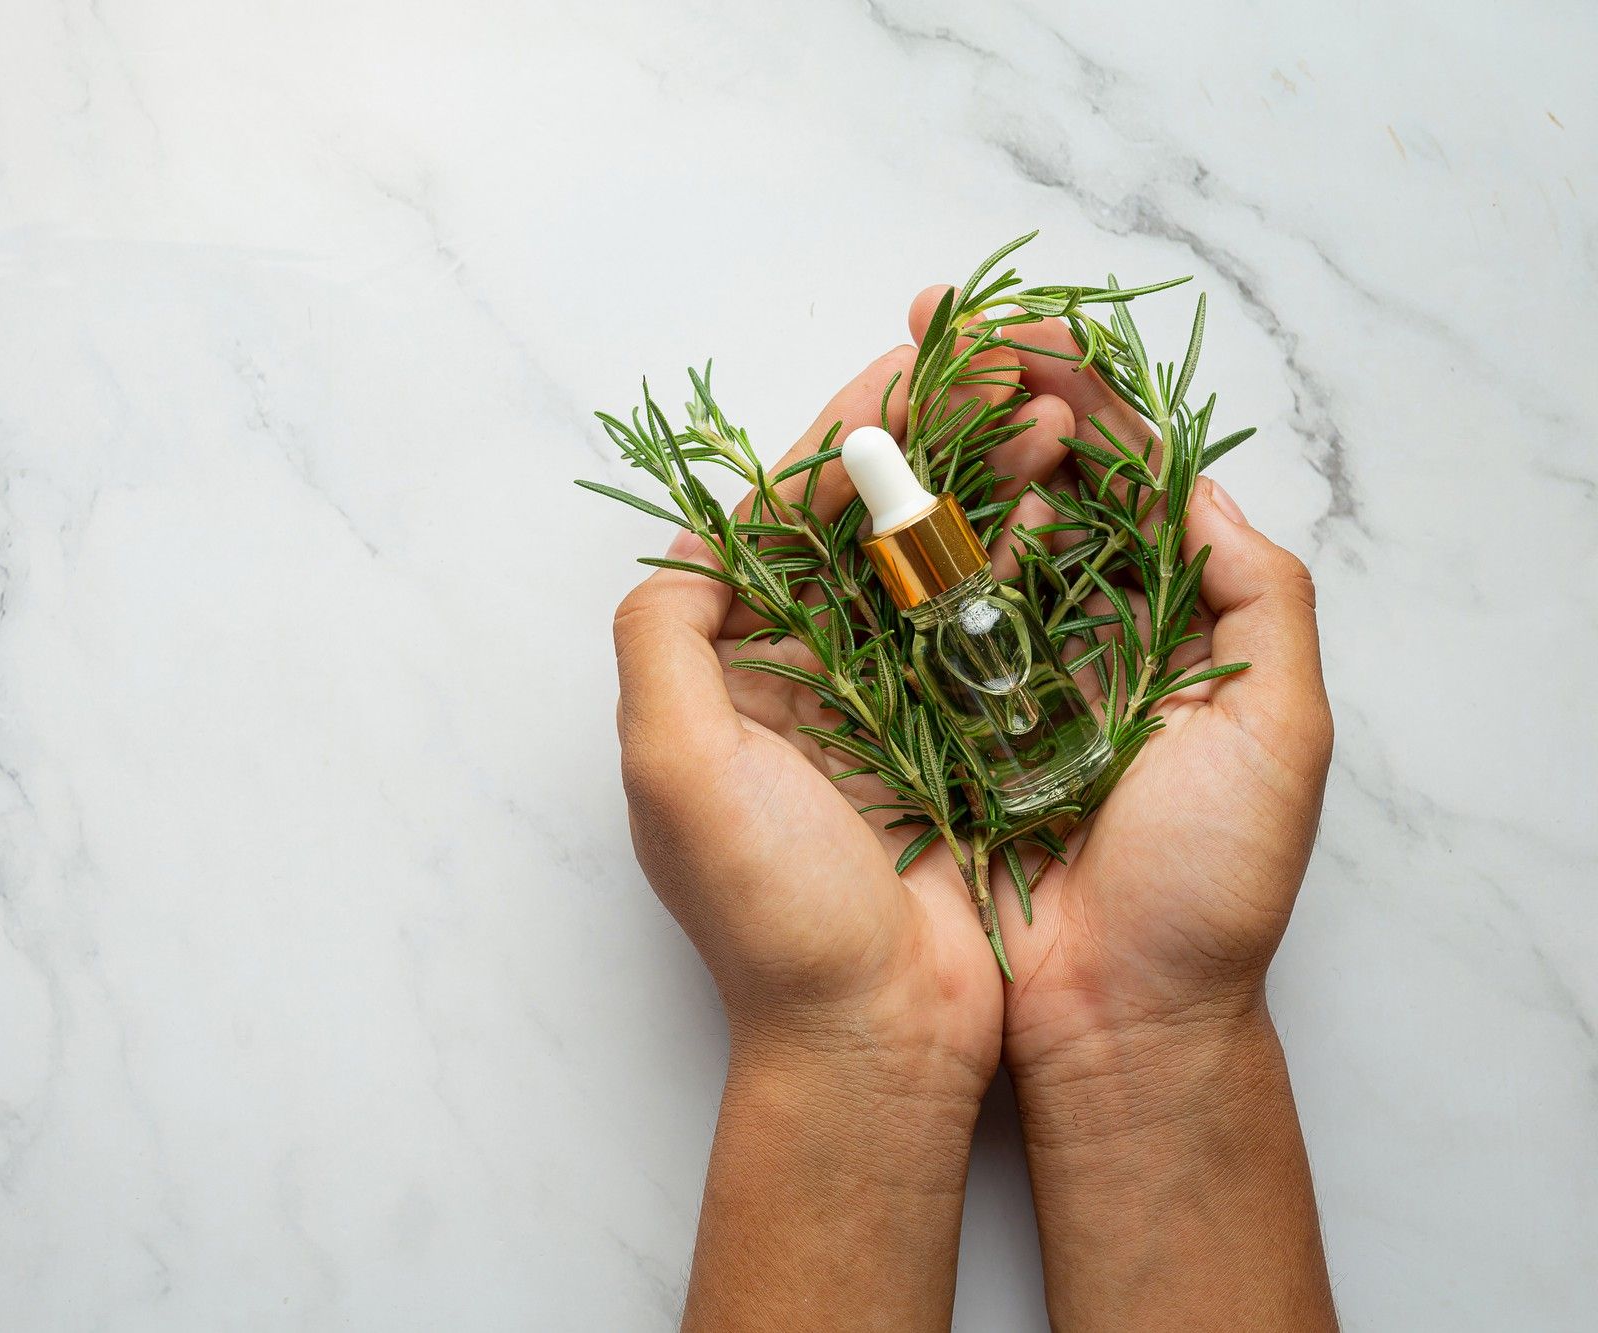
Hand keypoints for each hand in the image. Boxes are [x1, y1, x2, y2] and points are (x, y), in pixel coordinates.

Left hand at [612, 343, 1055, 1327]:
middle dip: (932, 441)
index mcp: (727, 671)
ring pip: (935, 561)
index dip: (836, 441)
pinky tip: (1071, 508)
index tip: (904, 374)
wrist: (878, 1038)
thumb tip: (692, 541)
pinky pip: (988, 626)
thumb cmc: (774, 913)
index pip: (776, 520)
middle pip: (863, 524)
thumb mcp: (677, 764)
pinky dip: (1026, 560)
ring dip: (989, 483)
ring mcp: (884, 706)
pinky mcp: (958, 740)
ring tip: (1054, 417)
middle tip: (1003, 369)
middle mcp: (801, 677)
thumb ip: (663, 634)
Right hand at [893, 294, 1334, 1072]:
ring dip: (927, 458)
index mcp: (1166, 625)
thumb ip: (1259, 595)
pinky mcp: (921, 726)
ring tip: (897, 389)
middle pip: (1023, 486)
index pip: (1120, 479)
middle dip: (977, 396)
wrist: (1118, 1016)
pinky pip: (894, 626)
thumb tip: (1193, 481)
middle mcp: (1071, 636)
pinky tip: (861, 502)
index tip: (1027, 330)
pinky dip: (876, 560)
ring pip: (950, 541)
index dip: (1076, 394)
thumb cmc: (1210, 886)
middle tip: (930, 323)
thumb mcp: (1278, 729)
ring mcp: (989, 679)